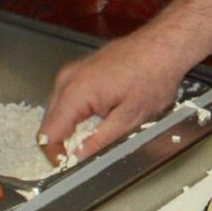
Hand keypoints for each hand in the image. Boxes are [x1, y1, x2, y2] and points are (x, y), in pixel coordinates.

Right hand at [38, 31, 196, 161]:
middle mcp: (67, 79)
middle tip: (86, 153)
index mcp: (75, 92)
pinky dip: (76, 111)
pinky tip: (99, 115)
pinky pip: (68, 97)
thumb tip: (78, 158)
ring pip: (57, 110)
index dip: (56, 155)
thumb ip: (100, 141)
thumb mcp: (130, 118)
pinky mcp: (80, 69)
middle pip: (49, 122)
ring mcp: (72, 71)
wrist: (163, 45)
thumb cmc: (153, 76)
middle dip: (63, 142)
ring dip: (70, 126)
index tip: (71, 165)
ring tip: (96, 134)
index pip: (48, 134)